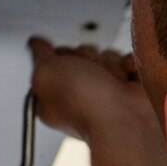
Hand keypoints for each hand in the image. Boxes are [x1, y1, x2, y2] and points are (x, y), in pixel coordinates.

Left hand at [27, 37, 152, 141]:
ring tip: (111, 84)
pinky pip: (130, 60)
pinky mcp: (130, 88)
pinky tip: (127, 79)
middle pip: (84, 53)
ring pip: (107, 55)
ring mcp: (107, 91)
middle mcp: (80, 94)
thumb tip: (36, 43)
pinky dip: (130, 66)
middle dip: (88, 58)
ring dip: (111, 64)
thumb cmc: (83, 104)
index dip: (62, 55)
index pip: (57, 56)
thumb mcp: (45, 73)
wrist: (124, 121)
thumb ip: (38, 54)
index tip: (65, 68)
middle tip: (91, 77)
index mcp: (55, 94)